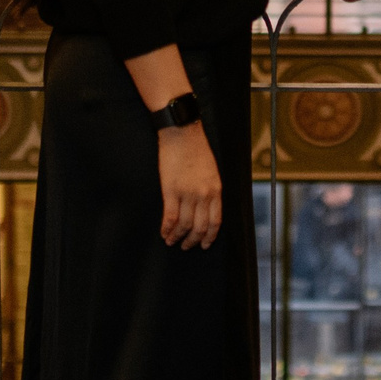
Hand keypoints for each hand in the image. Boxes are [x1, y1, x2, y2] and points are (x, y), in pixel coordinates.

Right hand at [158, 124, 220, 248]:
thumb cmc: (197, 149)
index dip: (209, 236)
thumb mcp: (212, 171)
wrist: (182, 133)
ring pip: (185, 225)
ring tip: (172, 241)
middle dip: (193, 241)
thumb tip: (205, 208)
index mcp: (216, 190)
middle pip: (200, 227)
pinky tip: (164, 233)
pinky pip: (170, 216)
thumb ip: (210, 190)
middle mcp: (204, 195)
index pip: (215, 221)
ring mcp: (188, 194)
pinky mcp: (171, 190)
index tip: (204, 244)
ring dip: (178, 237)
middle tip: (186, 246)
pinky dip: (167, 228)